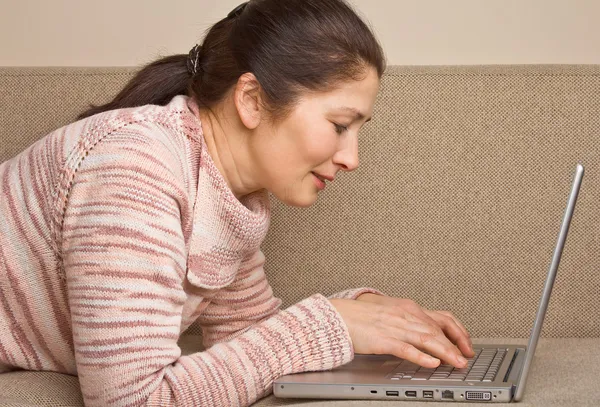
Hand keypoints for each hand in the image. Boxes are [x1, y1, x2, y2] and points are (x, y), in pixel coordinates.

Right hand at [329, 293, 474, 368]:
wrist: (340, 316)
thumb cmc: (362, 316)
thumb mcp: (392, 313)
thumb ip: (409, 321)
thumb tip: (427, 333)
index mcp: (408, 308)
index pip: (441, 319)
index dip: (458, 332)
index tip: (466, 345)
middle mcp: (405, 315)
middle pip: (437, 330)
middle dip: (455, 345)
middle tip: (466, 358)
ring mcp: (394, 327)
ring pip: (426, 339)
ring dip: (444, 352)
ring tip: (456, 363)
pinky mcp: (383, 339)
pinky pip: (405, 348)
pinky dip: (420, 356)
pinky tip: (431, 363)